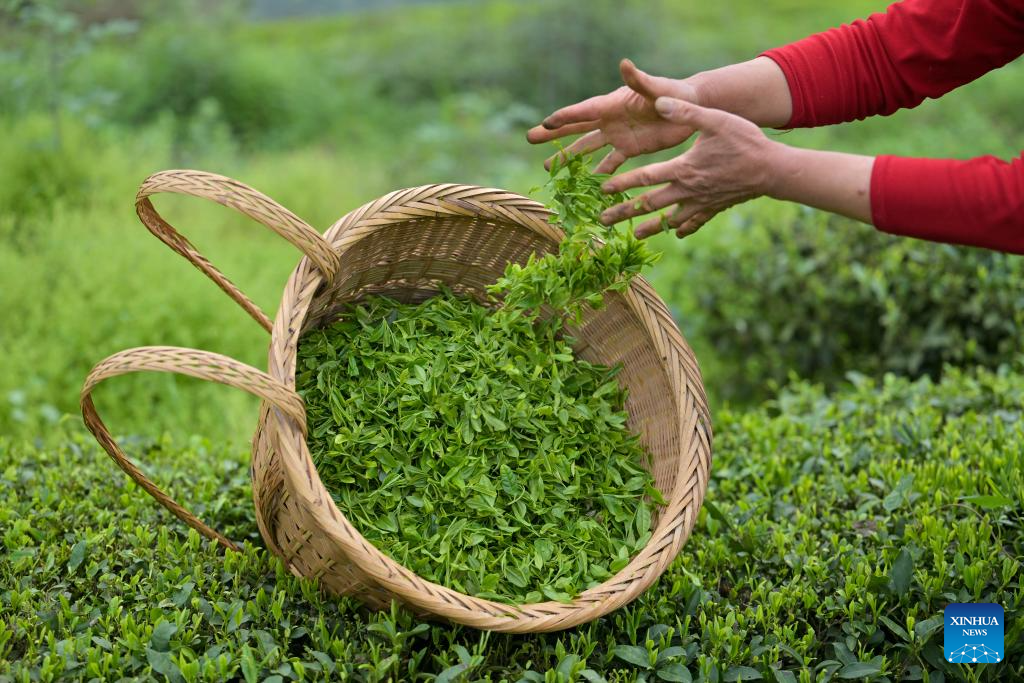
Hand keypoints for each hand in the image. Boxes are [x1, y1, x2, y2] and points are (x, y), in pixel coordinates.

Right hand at [526, 59, 700, 173]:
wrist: (691, 108)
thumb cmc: (675, 94)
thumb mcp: (656, 89)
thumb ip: (639, 80)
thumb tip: (624, 64)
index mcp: (612, 104)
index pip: (583, 111)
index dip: (564, 117)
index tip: (544, 123)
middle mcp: (610, 119)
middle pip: (576, 128)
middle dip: (553, 134)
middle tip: (530, 138)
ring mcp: (617, 135)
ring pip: (587, 148)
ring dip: (569, 158)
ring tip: (549, 168)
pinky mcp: (629, 148)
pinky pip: (610, 164)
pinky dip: (599, 175)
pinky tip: (585, 186)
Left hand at [600, 97, 780, 238]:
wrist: (772, 170)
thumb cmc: (745, 141)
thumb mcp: (715, 120)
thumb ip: (685, 112)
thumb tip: (658, 102)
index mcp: (683, 169)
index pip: (645, 178)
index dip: (623, 184)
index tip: (603, 191)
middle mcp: (688, 190)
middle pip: (650, 204)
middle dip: (625, 213)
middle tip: (603, 222)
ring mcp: (701, 202)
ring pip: (669, 219)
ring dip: (650, 227)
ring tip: (634, 236)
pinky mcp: (714, 208)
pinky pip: (695, 222)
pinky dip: (683, 229)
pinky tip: (676, 234)